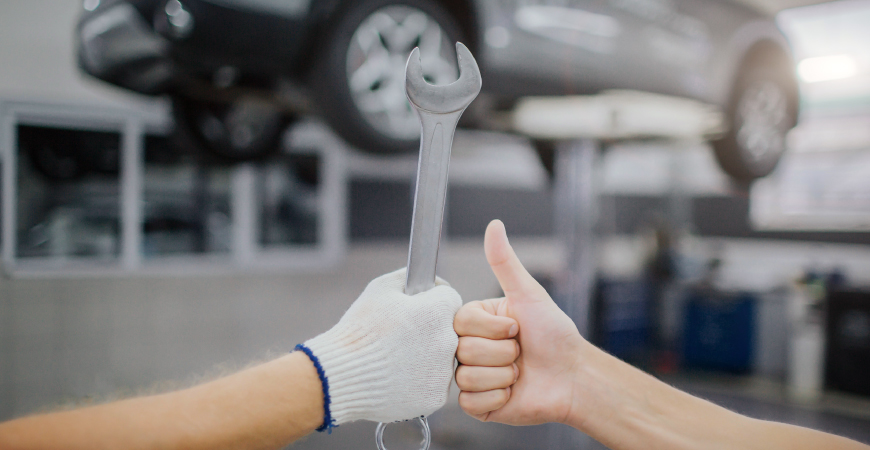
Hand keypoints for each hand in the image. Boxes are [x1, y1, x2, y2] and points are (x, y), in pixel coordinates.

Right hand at [300, 268, 461, 426]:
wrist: (341, 375)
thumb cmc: (360, 330)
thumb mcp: (381, 288)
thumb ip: (411, 277)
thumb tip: (429, 280)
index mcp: (439, 311)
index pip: (450, 299)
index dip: (430, 301)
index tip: (415, 310)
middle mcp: (449, 342)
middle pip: (448, 330)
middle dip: (429, 330)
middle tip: (401, 337)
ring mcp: (444, 373)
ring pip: (442, 359)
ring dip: (426, 357)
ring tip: (396, 359)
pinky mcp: (435, 398)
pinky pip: (433, 384)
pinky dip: (419, 382)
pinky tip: (398, 377)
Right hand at [454, 220, 586, 424]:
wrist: (574, 376)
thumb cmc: (555, 335)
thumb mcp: (529, 294)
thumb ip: (505, 262)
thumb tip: (494, 226)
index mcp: (477, 322)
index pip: (461, 323)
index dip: (492, 329)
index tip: (515, 328)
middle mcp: (471, 348)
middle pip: (463, 350)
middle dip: (501, 353)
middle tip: (520, 352)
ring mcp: (473, 377)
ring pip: (466, 376)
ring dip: (502, 376)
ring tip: (518, 372)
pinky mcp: (479, 405)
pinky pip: (470, 402)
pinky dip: (496, 398)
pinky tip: (512, 392)